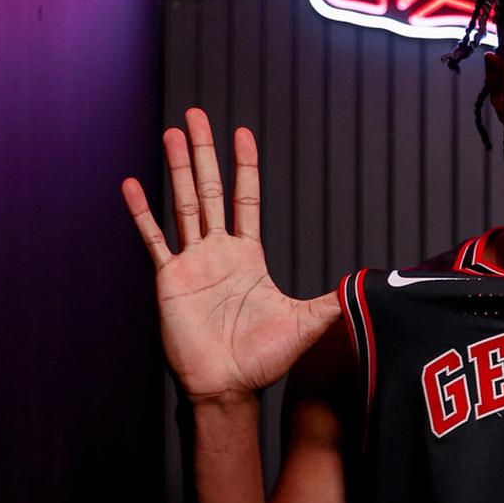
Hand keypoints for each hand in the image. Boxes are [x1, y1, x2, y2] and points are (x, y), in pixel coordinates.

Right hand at [121, 108, 339, 403]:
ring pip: (183, 204)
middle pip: (210, 190)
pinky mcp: (170, 280)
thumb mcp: (307, 323)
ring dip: (178, 168)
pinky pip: (154, 240)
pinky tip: (132, 184)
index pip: (246, 200)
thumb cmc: (265, 360)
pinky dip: (142, 212)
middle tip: (197, 114)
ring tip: (172, 133)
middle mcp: (218, 252)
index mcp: (248, 256)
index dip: (245, 167)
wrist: (228, 387)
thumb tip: (371, 286)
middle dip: (205, 152)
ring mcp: (192, 263)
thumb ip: (334, 300)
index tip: (242, 132)